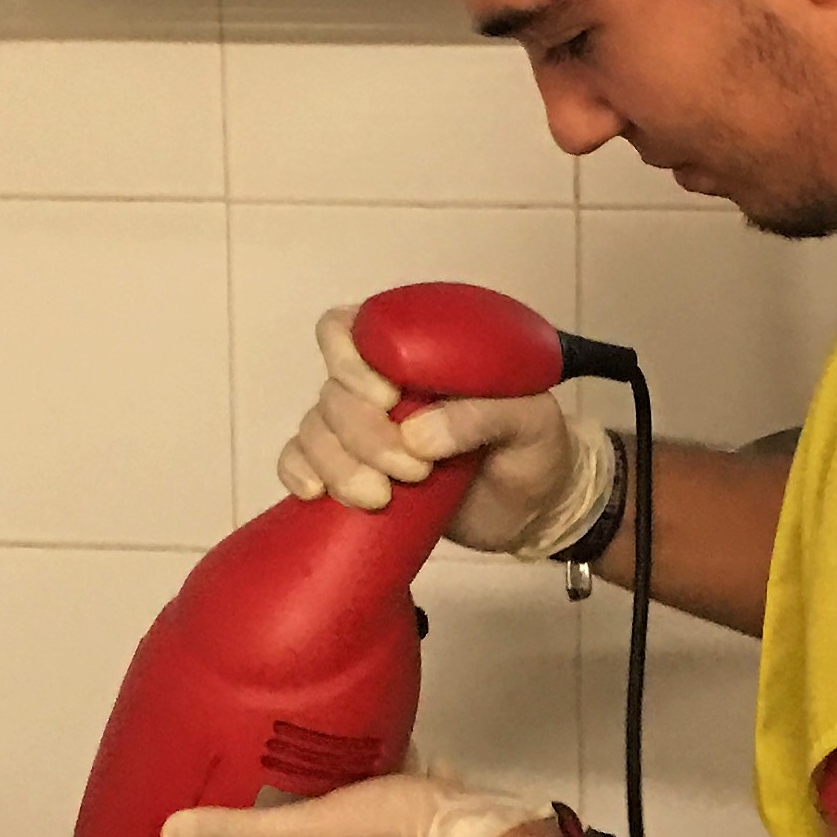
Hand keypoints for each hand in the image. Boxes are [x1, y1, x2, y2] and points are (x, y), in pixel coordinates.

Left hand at [163, 770, 547, 836]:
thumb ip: (245, 833)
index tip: (269, 823)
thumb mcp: (309, 829)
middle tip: (308, 783)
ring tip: (348, 762)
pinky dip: (407, 787)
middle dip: (325, 822)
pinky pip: (417, 810)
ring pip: (377, 832)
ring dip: (367, 802)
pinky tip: (400, 755)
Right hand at [277, 305, 615, 558]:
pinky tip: (316, 495)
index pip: (352, 327)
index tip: (388, 399)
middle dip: (364, 435)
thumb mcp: (531, 421)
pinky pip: (301, 461)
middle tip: (414, 469)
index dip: (351, 359)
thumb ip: (483, 415)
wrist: (537, 508)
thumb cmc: (535, 448)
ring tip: (380, 497)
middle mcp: (380, 383)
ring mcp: (363, 429)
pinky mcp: (354, 471)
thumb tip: (417, 436)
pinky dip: (299, 473)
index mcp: (418, 351)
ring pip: (315, 430)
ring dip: (338, 465)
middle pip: (332, 390)